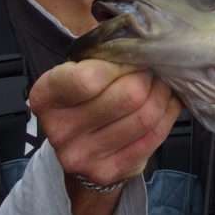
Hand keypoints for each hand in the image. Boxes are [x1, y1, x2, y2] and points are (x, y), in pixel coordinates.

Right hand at [29, 60, 180, 212]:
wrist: (80, 145)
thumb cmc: (84, 96)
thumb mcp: (81, 68)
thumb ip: (103, 56)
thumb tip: (145, 43)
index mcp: (46, 96)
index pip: (88, 79)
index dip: (122, 64)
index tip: (133, 57)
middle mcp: (58, 130)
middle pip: (128, 96)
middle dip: (149, 77)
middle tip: (154, 69)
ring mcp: (82, 156)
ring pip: (145, 116)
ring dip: (162, 94)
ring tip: (162, 84)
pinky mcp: (107, 172)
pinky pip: (153, 137)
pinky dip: (168, 114)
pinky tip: (167, 103)